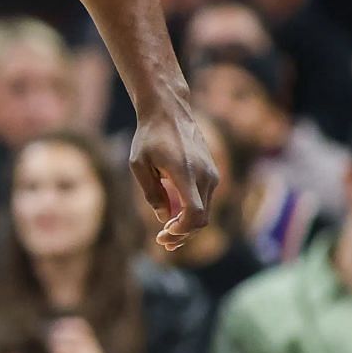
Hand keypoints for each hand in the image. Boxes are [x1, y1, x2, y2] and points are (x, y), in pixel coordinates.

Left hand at [129, 101, 217, 249]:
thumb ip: (151, 193)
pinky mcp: (212, 172)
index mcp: (185, 172)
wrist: (169, 111)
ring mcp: (211, 173)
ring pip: (204, 211)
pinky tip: (173, 213)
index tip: (164, 235)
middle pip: (201, 219)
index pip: (194, 214)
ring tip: (166, 231)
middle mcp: (204, 174)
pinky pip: (204, 199)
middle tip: (162, 241)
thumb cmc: (149, 136)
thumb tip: (163, 218)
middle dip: (182, 234)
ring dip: (187, 224)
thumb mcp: (139, 164)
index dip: (181, 231)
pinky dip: (191, 210)